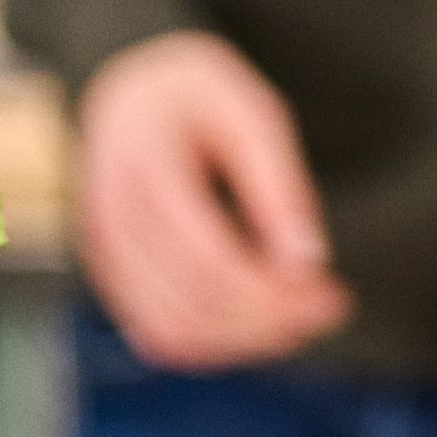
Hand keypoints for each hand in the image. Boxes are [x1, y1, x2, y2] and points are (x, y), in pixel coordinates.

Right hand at [73, 29, 352, 367]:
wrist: (129, 92)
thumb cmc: (198, 98)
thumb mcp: (252, 115)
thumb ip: (279, 188)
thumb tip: (308, 265)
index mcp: (146, 166)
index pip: (209, 260)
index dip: (275, 293)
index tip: (334, 294)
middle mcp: (110, 217)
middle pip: (196, 304)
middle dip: (272, 321)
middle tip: (331, 307)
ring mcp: (103, 252)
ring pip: (177, 334)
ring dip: (247, 341)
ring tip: (301, 316)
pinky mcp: (109, 276)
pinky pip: (160, 336)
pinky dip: (216, 344)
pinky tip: (260, 322)